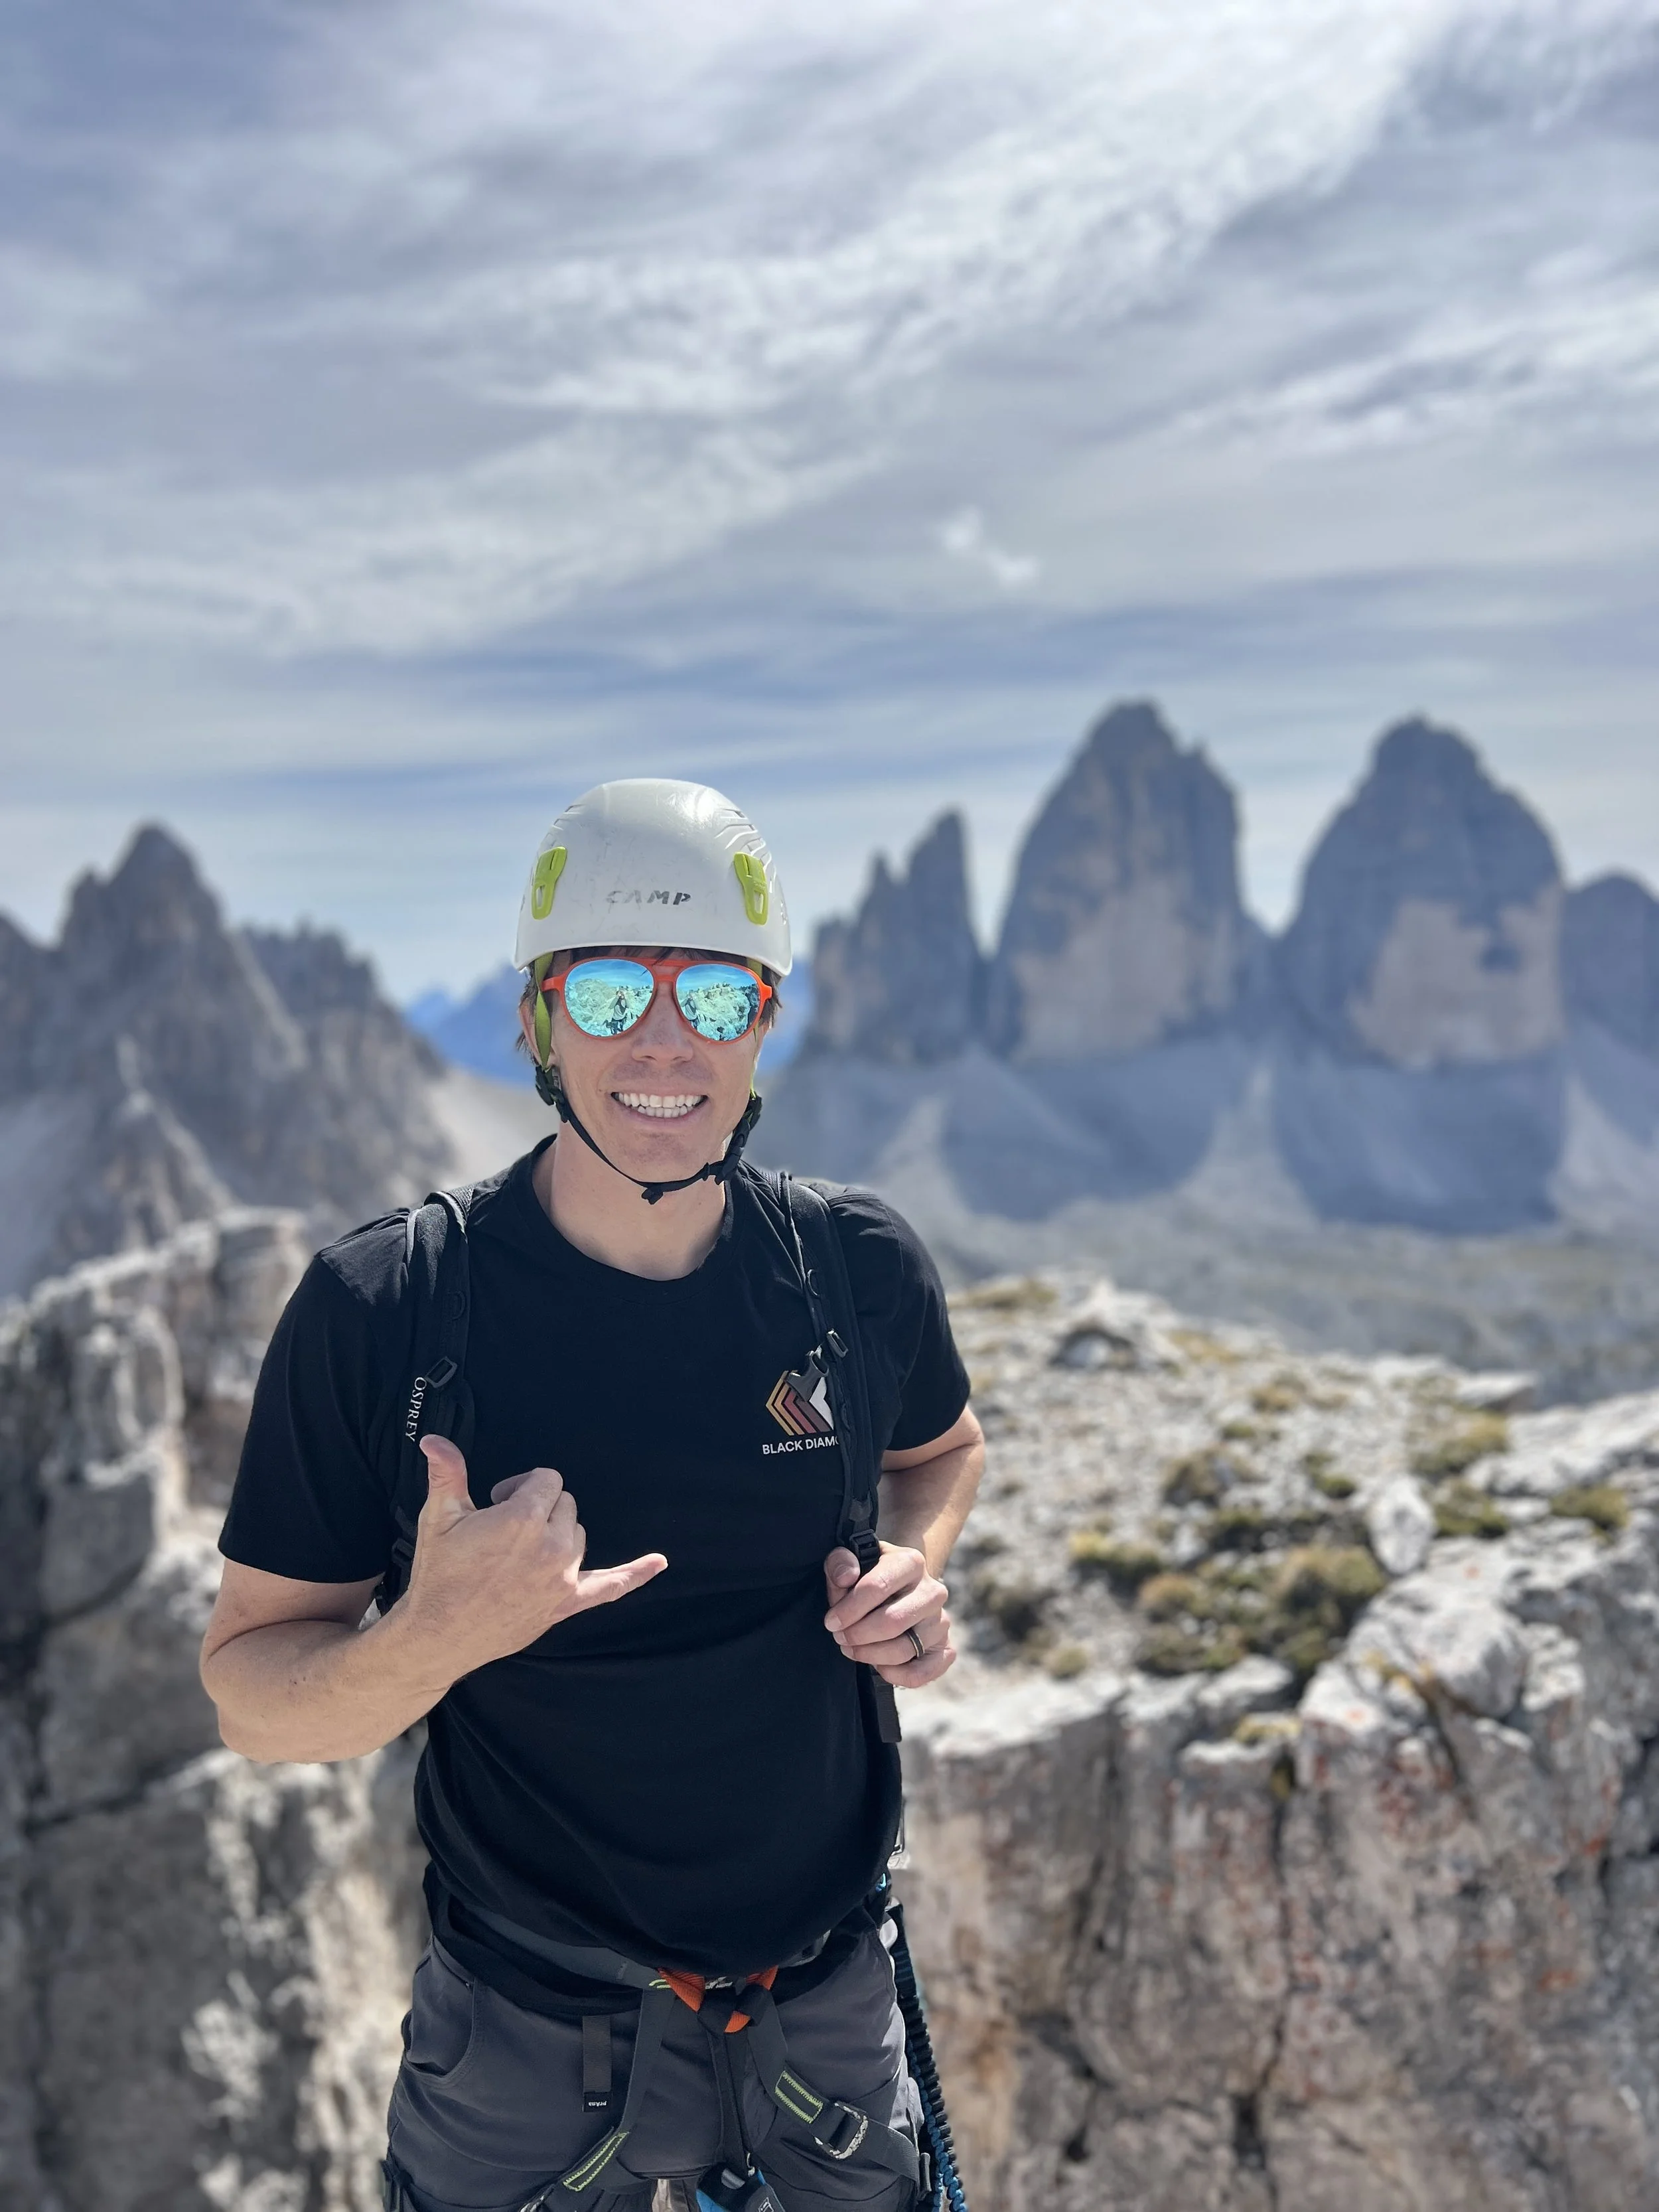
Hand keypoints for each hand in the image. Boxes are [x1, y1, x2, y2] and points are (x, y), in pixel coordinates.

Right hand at [403, 1436, 666, 1680]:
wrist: (438, 1635)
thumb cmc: (438, 1574)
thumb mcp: (439, 1517)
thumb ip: (447, 1472)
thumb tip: (434, 1439)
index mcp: (522, 1519)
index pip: (547, 1480)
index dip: (520, 1487)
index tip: (498, 1500)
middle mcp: (551, 1546)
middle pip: (564, 1504)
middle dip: (539, 1507)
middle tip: (503, 1527)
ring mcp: (563, 1578)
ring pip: (577, 1535)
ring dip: (557, 1534)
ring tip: (521, 1550)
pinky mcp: (566, 1604)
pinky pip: (609, 1587)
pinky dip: (634, 1575)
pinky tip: (657, 1563)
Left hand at [823, 1542, 953, 1686]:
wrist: (900, 1590)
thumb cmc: (870, 1577)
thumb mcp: (852, 1562)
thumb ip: (841, 1563)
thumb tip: (845, 1577)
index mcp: (911, 1562)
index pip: (877, 1586)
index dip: (848, 1609)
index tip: (831, 1621)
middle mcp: (933, 1591)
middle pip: (892, 1622)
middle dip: (858, 1634)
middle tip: (840, 1637)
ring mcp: (941, 1621)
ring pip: (903, 1650)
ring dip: (870, 1655)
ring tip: (852, 1649)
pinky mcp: (945, 1648)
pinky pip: (921, 1673)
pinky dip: (896, 1675)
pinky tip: (878, 1666)